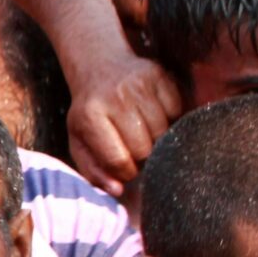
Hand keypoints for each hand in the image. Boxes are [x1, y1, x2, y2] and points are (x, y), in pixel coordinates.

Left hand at [67, 56, 179, 194]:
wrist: (100, 66)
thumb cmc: (90, 112)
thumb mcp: (79, 141)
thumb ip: (93, 170)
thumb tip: (118, 190)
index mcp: (90, 117)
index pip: (118, 159)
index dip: (126, 172)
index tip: (126, 168)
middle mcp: (116, 98)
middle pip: (145, 147)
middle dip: (143, 156)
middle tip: (137, 150)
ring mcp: (140, 85)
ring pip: (164, 131)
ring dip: (158, 139)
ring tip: (146, 134)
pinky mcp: (161, 76)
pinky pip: (178, 111)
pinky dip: (171, 119)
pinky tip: (156, 116)